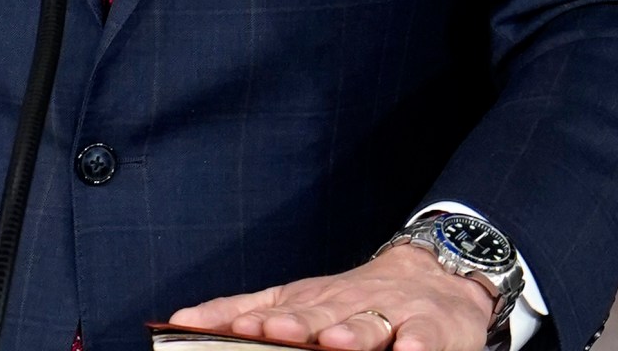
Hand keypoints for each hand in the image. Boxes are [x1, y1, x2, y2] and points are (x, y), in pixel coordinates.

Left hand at [168, 245, 495, 350]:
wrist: (435, 274)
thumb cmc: (351, 300)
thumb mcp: (294, 300)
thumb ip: (239, 311)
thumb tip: (182, 320)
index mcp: (309, 302)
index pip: (277, 311)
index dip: (255, 322)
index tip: (233, 331)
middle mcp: (346, 305)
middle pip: (320, 315)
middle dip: (297, 325)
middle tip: (273, 332)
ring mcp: (391, 314)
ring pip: (370, 323)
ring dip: (351, 333)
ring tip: (334, 342)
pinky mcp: (432, 328)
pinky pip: (424, 336)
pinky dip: (416, 344)